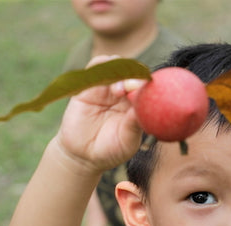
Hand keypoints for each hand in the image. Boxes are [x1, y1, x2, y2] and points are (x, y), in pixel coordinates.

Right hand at [55, 55, 146, 173]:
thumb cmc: (110, 150)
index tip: (148, 86)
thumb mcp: (127, 141)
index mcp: (137, 103)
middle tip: (134, 86)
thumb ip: (134, 125)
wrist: (83, 156)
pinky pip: (95, 67)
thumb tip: (142, 109)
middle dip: (134, 74)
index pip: (145, 84)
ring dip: (119, 70)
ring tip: (118, 90)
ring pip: (115, 65)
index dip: (147, 82)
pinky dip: (101, 65)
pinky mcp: (88, 86)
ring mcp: (105, 87)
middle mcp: (123, 92)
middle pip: (132, 70)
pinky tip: (104, 79)